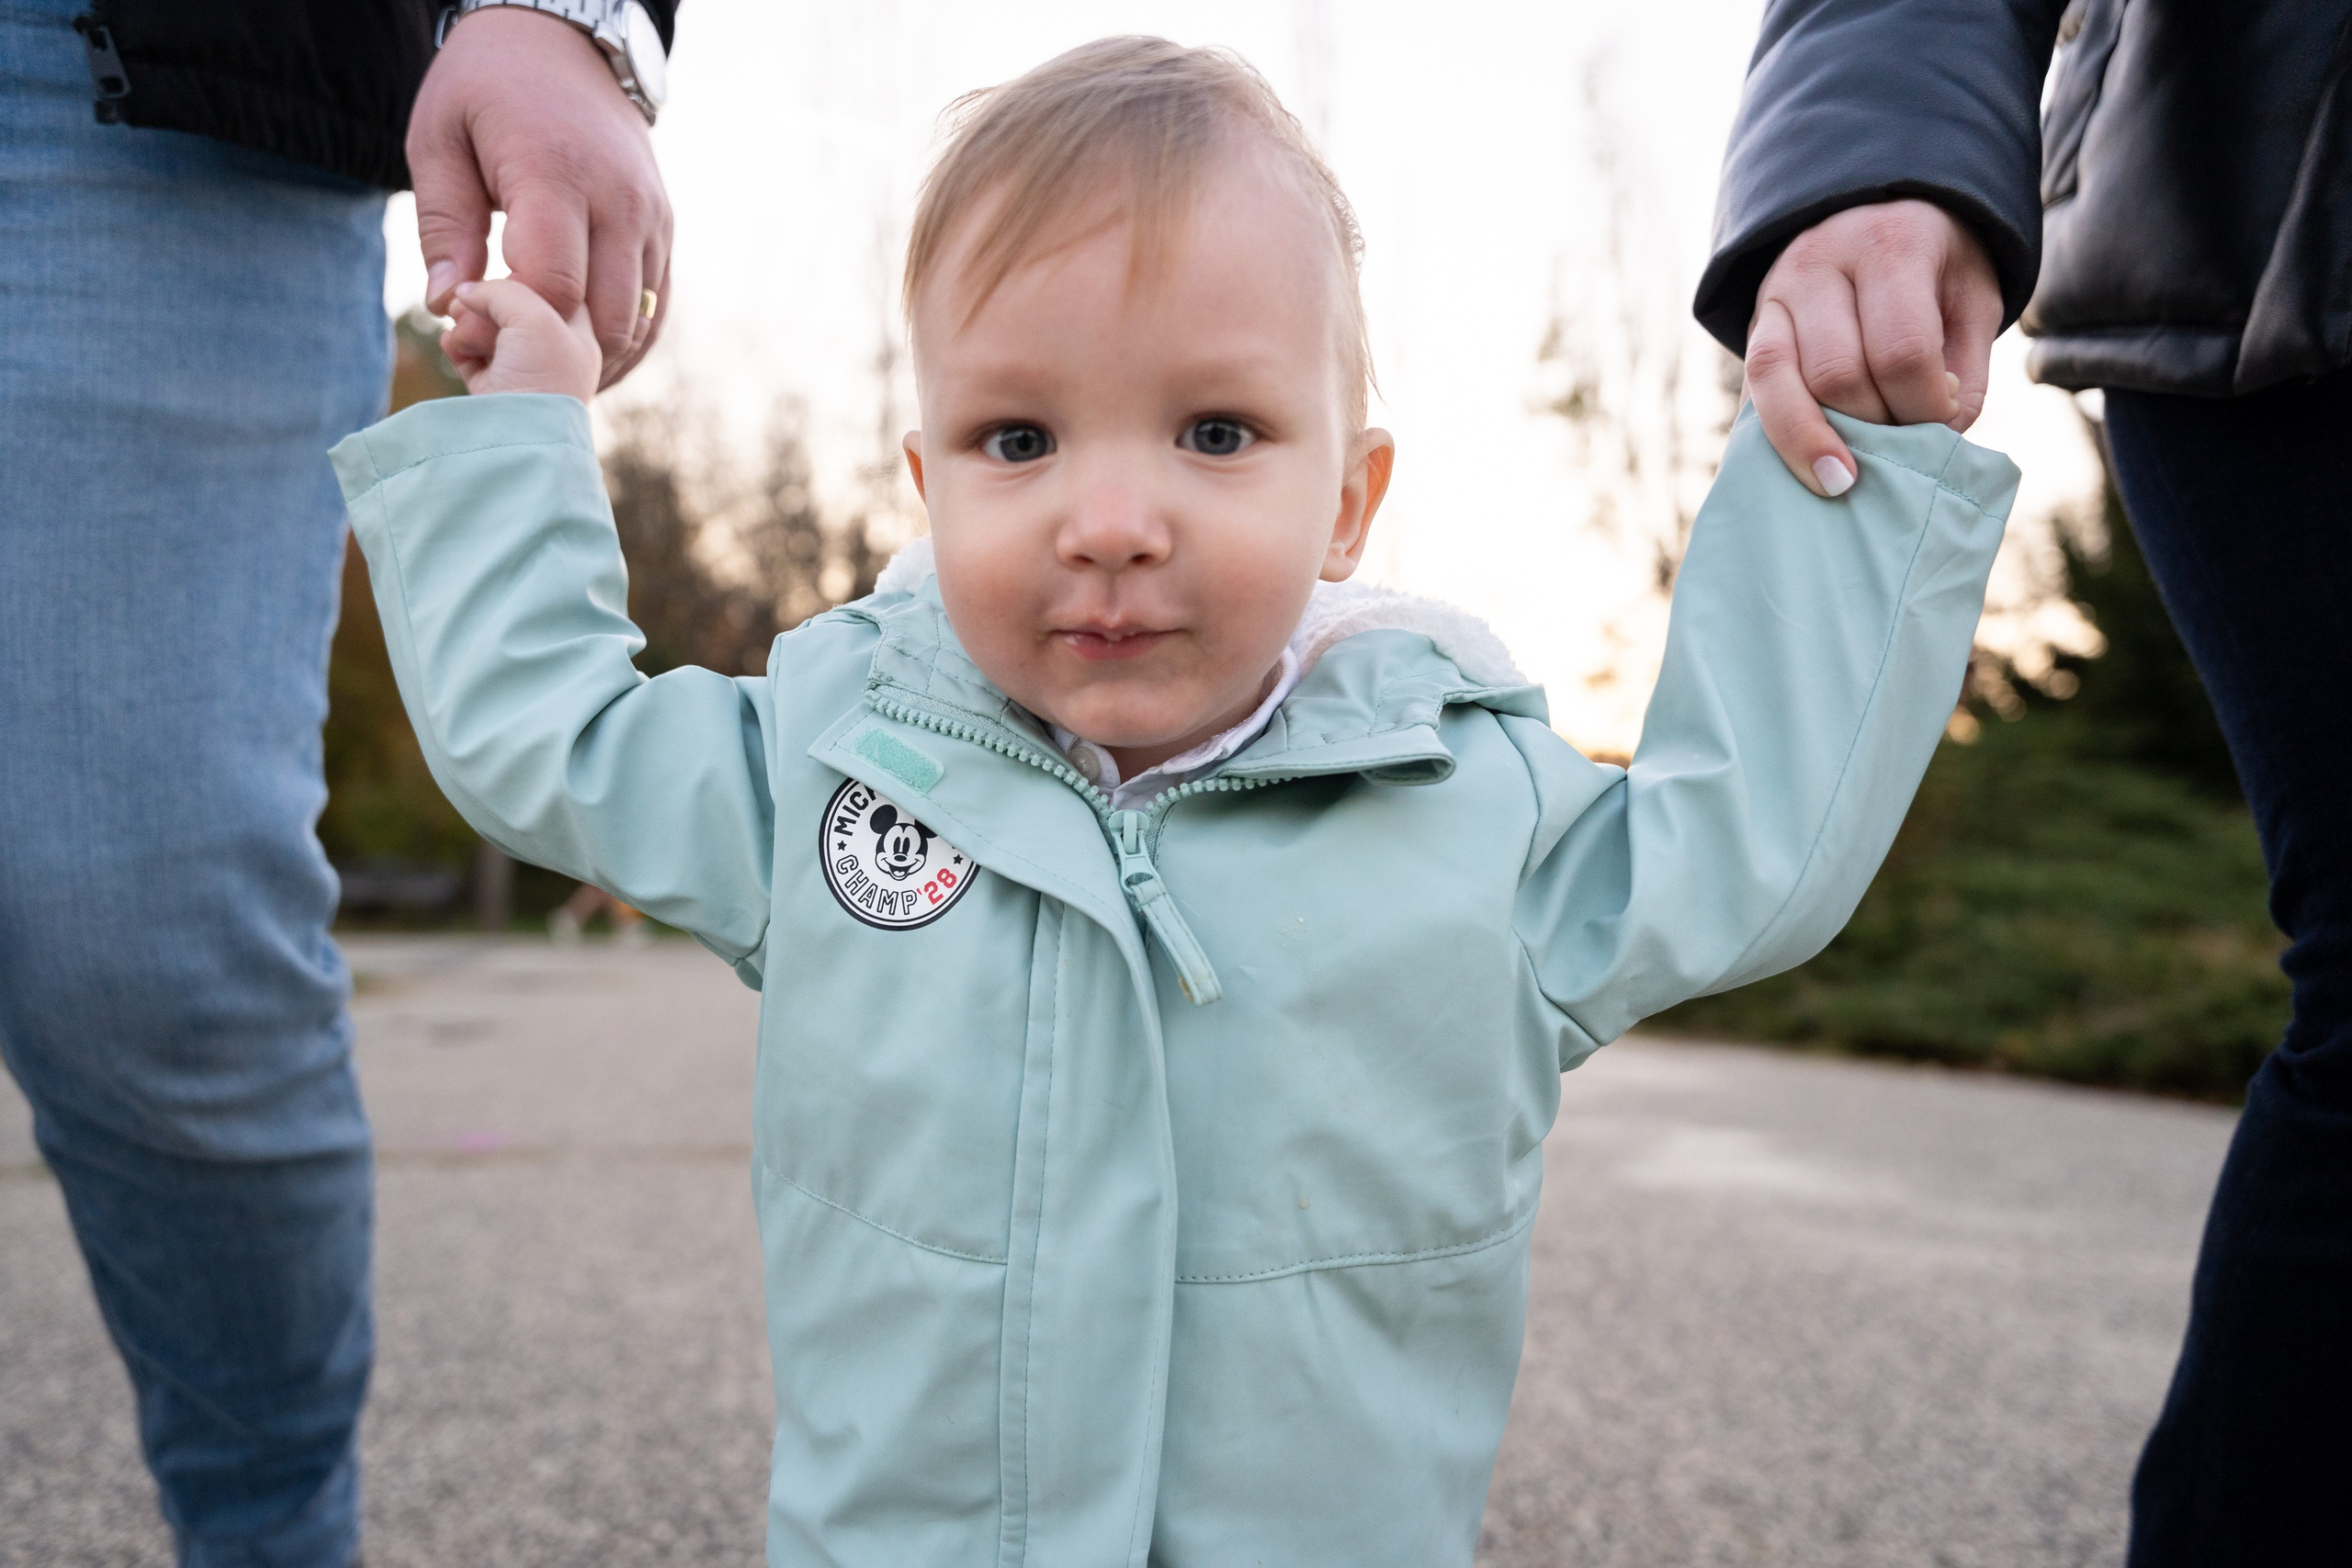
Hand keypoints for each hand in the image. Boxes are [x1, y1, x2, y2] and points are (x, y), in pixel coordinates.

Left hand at [409, 5, 672, 390]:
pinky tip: (579, 357)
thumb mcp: (438, 141)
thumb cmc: (485, 90)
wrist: (564, 44)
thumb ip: (443, 226)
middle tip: (499, 349)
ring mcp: (651, 220)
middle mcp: (619, 201)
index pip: (553, 287)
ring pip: (634, 326)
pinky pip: (655, 312)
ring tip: (534, 353)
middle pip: (601, 319)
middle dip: (550, 352)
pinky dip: (620, 345)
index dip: (511, 324)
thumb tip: (447, 308)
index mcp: (557, 174)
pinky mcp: (664, 232)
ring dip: (587, 357)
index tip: (471, 322)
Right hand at [441, 279, 601, 401]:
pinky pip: (470, 355)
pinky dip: (457, 347)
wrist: (519, 440)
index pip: (554, 287)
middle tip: (468, 309)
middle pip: (514, 307)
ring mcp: (523, 372)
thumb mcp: (535, 315)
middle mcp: (554, 353)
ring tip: (462, 333)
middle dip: (487, 304)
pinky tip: (452, 345)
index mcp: (581, 334)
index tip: (504, 280)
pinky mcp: (493, 390)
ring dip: (469, 325)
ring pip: (489, 329)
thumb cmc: (542, 377)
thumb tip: (467, 292)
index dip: (522, 278)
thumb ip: (502, 290)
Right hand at [1744, 200, 2002, 495]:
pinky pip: (1755, 386)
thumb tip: (1931, 437)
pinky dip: (1780, 431)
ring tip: (1842, 481)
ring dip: (1813, 441)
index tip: (1941, 425)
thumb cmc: (1935, 265)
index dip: (1923, 407)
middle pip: (1838, 373)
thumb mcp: (1972, 298)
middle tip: (1901, 444)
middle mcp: (1822, 261)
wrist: (1872, 208)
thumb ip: (1963, 369)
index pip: (1901, 351)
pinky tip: (1805, 461)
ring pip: (1780, 381)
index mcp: (1892, 246)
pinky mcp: (1753, 322)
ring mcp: (1777, 291)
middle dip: (1873, 426)